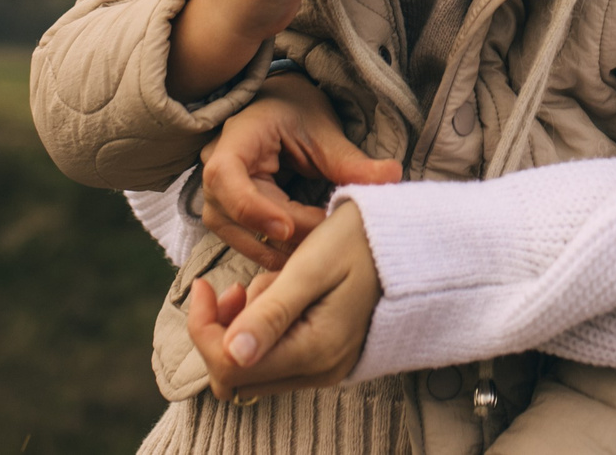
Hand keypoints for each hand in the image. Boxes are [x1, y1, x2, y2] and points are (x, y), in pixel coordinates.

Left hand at [192, 200, 381, 396]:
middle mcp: (319, 370)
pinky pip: (278, 358)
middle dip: (220, 332)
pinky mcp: (327, 357)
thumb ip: (272, 312)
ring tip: (269, 283)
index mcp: (314, 350)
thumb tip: (232, 354)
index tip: (205, 286)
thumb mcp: (312, 266)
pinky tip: (280, 294)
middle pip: (237, 376)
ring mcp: (325, 368)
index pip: (230, 366)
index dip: (204, 329)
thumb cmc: (362, 240)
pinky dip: (264, 330)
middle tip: (232, 287)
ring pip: (254, 369)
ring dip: (242, 329)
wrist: (411, 239)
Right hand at [200, 75, 401, 269]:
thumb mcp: (323, 130)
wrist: (280, 104)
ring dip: (273, 248)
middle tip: (326, 242)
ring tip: (316, 251)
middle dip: (281, 232)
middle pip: (235, 215)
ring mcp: (219, 193)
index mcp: (236, 139)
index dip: (253, 209)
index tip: (287, 228)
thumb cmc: (296, 109)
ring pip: (236, 234)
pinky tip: (302, 252)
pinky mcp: (229, 211)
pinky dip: (272, 248)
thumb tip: (392, 177)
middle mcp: (216, 168)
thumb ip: (351, 161)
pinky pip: (244, 238)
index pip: (227, 178)